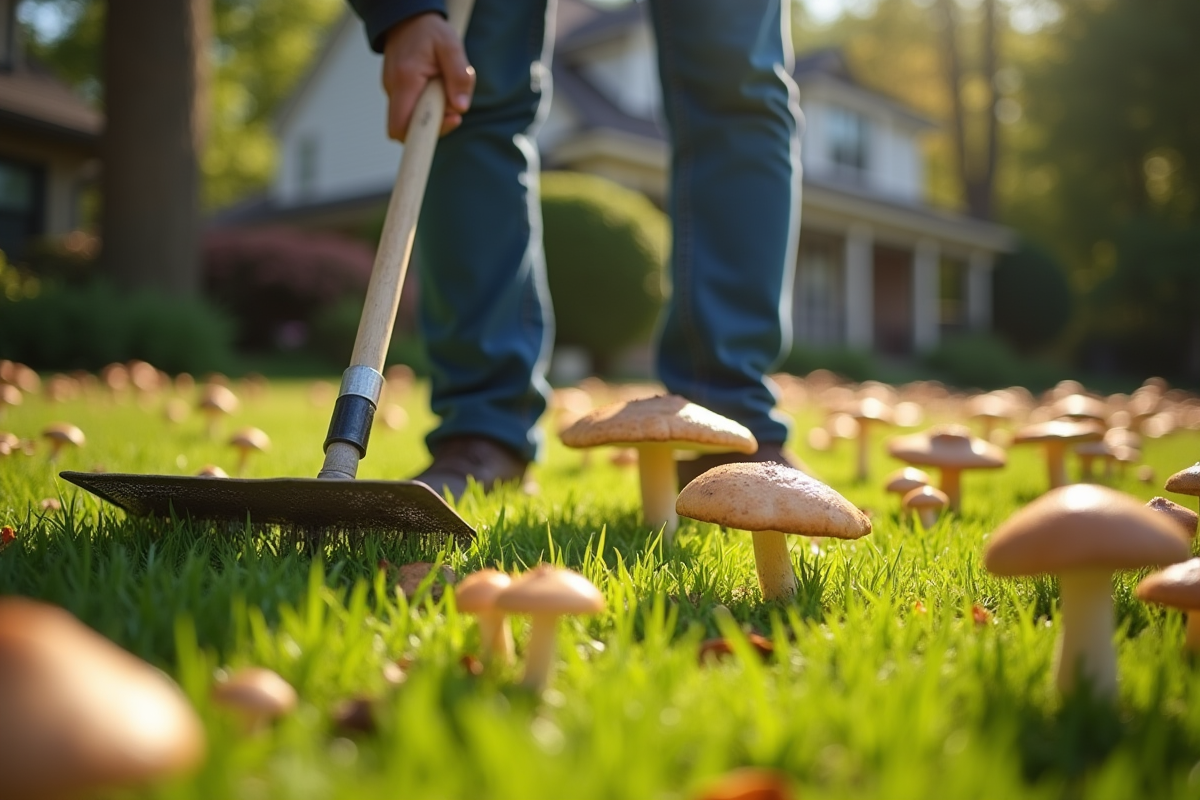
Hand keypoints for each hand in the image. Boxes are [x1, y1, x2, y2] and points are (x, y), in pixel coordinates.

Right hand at [381, 12, 475, 141]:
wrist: (408, 19)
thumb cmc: (430, 32)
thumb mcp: (451, 46)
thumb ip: (459, 77)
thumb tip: (460, 108)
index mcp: (405, 80)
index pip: (401, 127)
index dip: (421, 136)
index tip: (448, 121)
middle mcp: (393, 89)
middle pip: (408, 128)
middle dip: (435, 124)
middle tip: (453, 103)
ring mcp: (393, 91)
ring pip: (412, 119)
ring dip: (434, 113)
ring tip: (445, 88)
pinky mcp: (398, 92)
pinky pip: (413, 109)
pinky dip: (428, 105)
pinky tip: (438, 87)